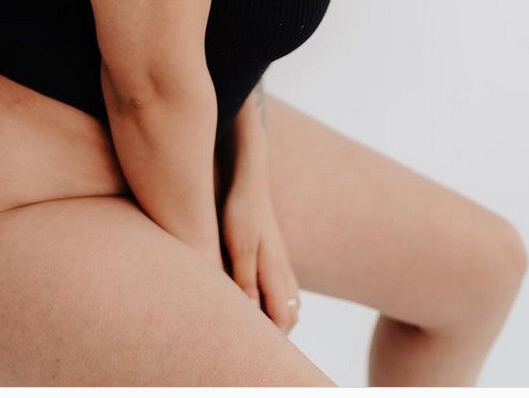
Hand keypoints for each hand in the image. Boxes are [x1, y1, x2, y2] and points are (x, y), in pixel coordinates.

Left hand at [218, 171, 301, 334]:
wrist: (248, 182)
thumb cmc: (240, 213)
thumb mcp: (239, 248)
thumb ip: (245, 282)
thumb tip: (251, 316)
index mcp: (277, 274)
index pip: (282, 320)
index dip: (271, 338)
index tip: (252, 347)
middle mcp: (284, 272)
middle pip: (289, 315)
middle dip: (276, 332)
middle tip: (251, 342)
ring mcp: (282, 262)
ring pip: (288, 302)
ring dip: (275, 316)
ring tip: (252, 324)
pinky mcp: (275, 254)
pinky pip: (282, 288)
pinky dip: (273, 301)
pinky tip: (254, 297)